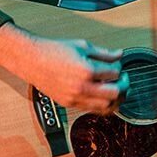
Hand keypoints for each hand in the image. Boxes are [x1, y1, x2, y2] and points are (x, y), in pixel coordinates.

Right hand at [0, 24, 127, 114]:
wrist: (32, 60)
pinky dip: (103, 105)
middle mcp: (82, 87)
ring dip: (116, 99)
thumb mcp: (82, 46)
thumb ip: (104, 53)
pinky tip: (104, 96)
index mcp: (86, 70)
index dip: (119, 68)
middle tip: (124, 79)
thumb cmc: (54, 51)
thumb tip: (119, 55)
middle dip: (124, 86)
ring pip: (106, 107)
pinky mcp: (70, 104)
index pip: (114, 73)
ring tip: (116, 89)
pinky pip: (93, 110)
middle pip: (115, 94)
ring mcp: (75, 98)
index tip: (117, 64)